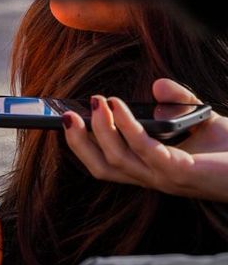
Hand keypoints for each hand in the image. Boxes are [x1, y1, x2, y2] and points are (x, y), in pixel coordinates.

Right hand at [63, 78, 227, 201]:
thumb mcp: (199, 119)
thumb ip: (177, 102)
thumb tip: (157, 86)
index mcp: (151, 169)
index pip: (106, 163)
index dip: (82, 145)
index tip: (64, 120)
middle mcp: (153, 178)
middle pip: (101, 168)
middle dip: (78, 143)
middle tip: (64, 116)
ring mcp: (164, 178)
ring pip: (115, 160)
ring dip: (100, 129)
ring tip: (97, 103)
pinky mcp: (180, 172)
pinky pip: (142, 148)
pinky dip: (125, 126)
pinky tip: (119, 106)